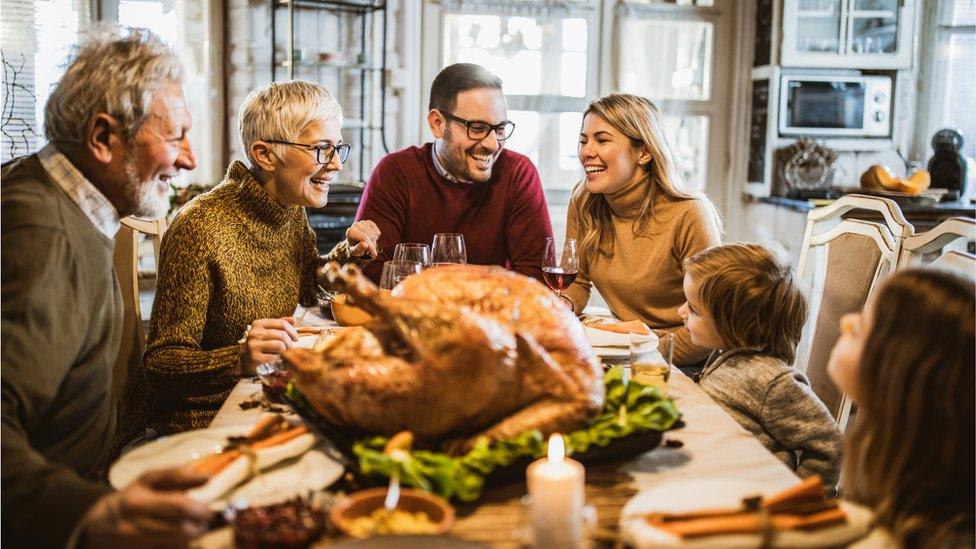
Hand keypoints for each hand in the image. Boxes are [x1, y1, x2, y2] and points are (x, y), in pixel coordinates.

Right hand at [83, 467, 211, 547]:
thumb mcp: (147, 480)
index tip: (209, 510)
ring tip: (191, 529)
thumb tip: (207, 478)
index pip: (180, 507)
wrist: (96, 526)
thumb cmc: (129, 498)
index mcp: (138, 502)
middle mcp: (135, 527)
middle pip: (181, 530)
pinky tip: (176, 539)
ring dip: (190, 538)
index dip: (201, 510)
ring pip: (177, 545)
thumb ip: (177, 476)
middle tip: (203, 522)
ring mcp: (136, 545)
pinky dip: (178, 546)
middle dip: (199, 527)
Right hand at [239, 317, 298, 374]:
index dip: (292, 331)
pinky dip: (279, 359)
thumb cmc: (262, 345)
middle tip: (289, 348)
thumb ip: (281, 324)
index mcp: (258, 324)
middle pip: (282, 335)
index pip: (282, 323)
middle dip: (290, 343)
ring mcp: (254, 346)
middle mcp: (254, 333)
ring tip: (282, 353)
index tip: (295, 338)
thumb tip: (294, 319)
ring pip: (280, 346)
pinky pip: (276, 357)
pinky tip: (275, 359)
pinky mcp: (255, 358)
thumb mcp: (269, 331)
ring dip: (284, 351)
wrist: (248, 361)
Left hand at [346, 220, 379, 257]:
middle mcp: (356, 225)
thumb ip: (359, 249)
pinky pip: (377, 232)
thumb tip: (365, 245)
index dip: (370, 245)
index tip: (374, 253)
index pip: (364, 237)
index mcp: (350, 231)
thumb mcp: (355, 251)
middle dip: (372, 245)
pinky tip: (370, 240)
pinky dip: (376, 238)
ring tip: (368, 246)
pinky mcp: (369, 222)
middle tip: (369, 252)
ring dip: (374, 242)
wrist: (355, 242)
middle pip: (370, 235)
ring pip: (374, 234)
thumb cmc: (355, 247)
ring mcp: (363, 222)